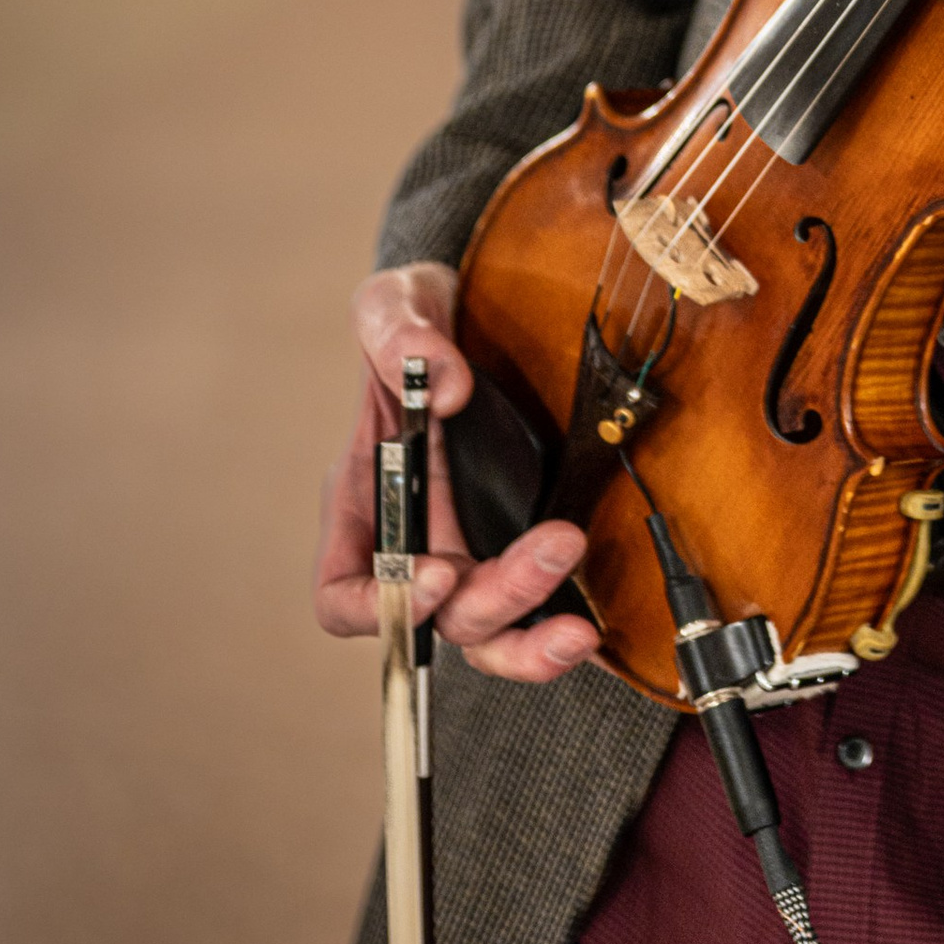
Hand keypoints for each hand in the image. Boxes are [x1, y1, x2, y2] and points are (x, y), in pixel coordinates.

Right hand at [313, 263, 599, 684]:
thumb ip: (401, 335)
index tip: (435, 574)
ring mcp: (472, 544)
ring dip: (531, 638)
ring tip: (580, 629)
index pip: (344, 592)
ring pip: (490, 629)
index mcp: (366, 502)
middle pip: (438, 616)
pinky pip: (539, 603)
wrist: (476, 310)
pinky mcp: (525, 535)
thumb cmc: (416, 321)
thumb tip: (448, 386)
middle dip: (493, 600)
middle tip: (554, 547)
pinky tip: (599, 623)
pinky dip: (561, 620)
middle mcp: (417, 539)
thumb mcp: (395, 305)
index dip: (381, 605)